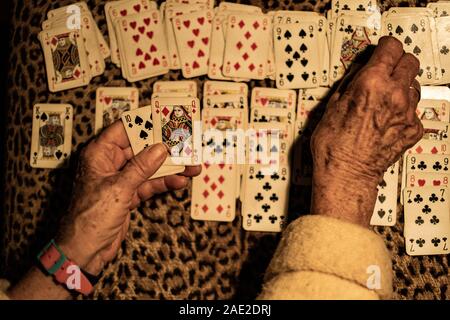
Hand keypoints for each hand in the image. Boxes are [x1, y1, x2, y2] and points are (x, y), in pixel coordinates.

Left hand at [56, 121, 200, 274]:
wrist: (85, 250)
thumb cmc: (89, 219)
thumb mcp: (118, 189)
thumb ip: (140, 168)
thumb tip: (159, 149)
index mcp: (99, 154)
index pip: (124, 129)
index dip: (145, 122)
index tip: (165, 118)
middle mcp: (110, 164)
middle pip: (140, 148)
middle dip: (164, 147)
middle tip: (185, 143)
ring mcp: (120, 180)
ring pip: (148, 167)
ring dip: (170, 167)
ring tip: (191, 164)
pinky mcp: (128, 194)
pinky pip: (149, 183)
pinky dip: (164, 183)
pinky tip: (179, 181)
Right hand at [310, 36, 422, 226]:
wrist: (346, 175)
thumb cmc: (334, 147)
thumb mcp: (331, 107)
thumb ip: (349, 84)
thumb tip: (357, 72)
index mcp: (371, 84)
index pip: (391, 47)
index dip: (386, 46)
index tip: (383, 49)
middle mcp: (394, 95)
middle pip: (410, 62)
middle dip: (398, 62)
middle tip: (387, 68)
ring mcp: (407, 113)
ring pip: (415, 85)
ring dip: (402, 86)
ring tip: (386, 97)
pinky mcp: (413, 129)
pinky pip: (414, 110)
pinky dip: (403, 110)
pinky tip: (388, 118)